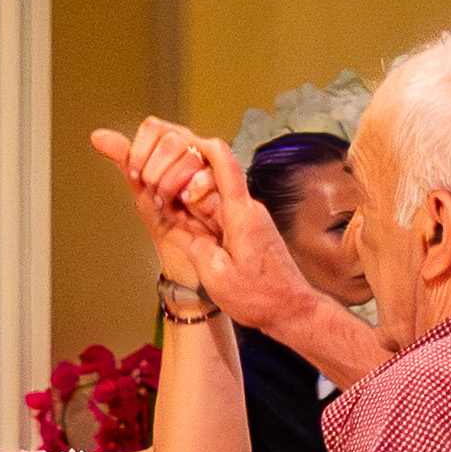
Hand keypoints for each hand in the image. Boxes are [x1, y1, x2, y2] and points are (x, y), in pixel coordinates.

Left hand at [91, 117, 233, 294]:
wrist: (186, 258)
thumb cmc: (169, 225)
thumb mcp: (142, 190)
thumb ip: (125, 160)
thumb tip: (98, 136)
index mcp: (172, 148)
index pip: (154, 127)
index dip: (140, 150)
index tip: (136, 174)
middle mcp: (192, 152)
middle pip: (170, 139)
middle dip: (155, 171)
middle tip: (155, 193)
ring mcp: (210, 168)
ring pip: (188, 154)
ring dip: (172, 183)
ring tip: (171, 202)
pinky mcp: (226, 185)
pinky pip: (207, 175)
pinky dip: (192, 192)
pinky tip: (187, 203)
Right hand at [92, 120, 317, 335]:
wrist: (293, 311)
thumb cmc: (262, 297)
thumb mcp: (217, 275)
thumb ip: (194, 246)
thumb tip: (175, 227)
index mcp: (240, 214)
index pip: (223, 161)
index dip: (199, 144)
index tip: (177, 140)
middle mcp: (247, 209)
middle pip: (211, 176)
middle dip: (182, 174)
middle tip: (157, 182)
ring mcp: (250, 219)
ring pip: (214, 195)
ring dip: (189, 197)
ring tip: (166, 205)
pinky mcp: (250, 231)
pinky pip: (221, 213)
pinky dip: (201, 214)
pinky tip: (187, 224)